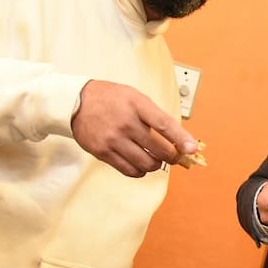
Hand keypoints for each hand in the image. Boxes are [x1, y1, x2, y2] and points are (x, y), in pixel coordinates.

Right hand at [71, 80, 197, 176]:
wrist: (75, 102)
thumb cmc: (110, 98)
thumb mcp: (135, 97)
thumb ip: (155, 115)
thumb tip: (178, 137)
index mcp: (137, 105)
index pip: (165, 124)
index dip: (181, 138)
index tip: (192, 149)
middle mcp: (126, 123)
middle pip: (159, 149)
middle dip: (172, 156)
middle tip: (174, 155)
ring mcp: (114, 139)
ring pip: (147, 163)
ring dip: (157, 165)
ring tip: (156, 159)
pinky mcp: (103, 152)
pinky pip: (130, 170)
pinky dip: (141, 171)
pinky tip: (141, 164)